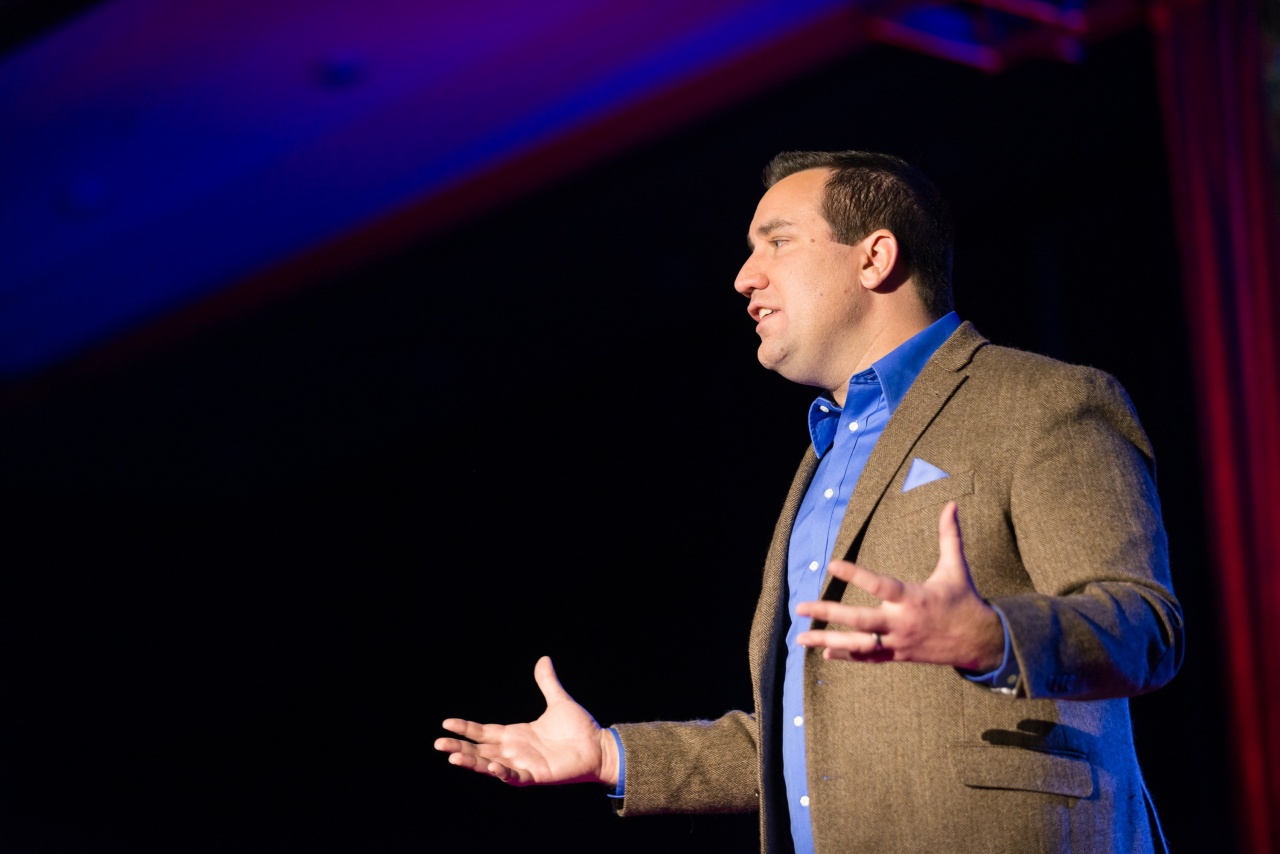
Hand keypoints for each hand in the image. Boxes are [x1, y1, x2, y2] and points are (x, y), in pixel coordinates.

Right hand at [434, 656, 619, 786]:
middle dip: (459, 747)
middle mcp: (515, 750)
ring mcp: (523, 764)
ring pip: (490, 764)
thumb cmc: (579, 728)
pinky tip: (491, 766)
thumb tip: (544, 659)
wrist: (599, 747)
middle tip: (438, 744)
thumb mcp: (559, 701)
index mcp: (516, 734)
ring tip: (453, 757)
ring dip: (472, 761)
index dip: (466, 728)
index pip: (484, 732)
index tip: (446, 723)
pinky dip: (502, 773)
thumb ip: (548, 682)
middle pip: (480, 749)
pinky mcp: (535, 776)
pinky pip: (514, 776)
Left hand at [795, 502, 1003, 671]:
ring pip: (858, 644)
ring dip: (827, 640)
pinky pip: (869, 658)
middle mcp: (902, 622)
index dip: (856, 574)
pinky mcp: (899, 655)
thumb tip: (952, 504)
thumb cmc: (964, 600)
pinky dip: (847, 656)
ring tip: (800, 638)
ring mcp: (898, 642)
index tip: (832, 564)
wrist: (980, 642)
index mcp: (914, 598)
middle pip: (860, 620)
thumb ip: (949, 536)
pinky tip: (825, 653)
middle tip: (800, 607)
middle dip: (828, 613)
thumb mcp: (956, 567)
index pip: (879, 585)